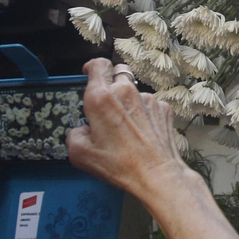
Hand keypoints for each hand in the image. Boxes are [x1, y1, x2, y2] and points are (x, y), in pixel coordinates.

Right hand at [66, 59, 188, 204]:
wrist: (156, 174)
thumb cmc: (118, 164)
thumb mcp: (80, 154)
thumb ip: (74, 134)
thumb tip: (82, 130)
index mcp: (101, 97)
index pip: (98, 64)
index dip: (92, 67)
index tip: (89, 74)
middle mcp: (125, 91)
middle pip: (117, 72)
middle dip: (110, 82)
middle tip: (107, 102)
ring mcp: (147, 98)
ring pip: (134, 90)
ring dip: (128, 101)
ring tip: (126, 124)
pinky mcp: (163, 108)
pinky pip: (149, 104)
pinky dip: (143, 113)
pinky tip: (142, 131)